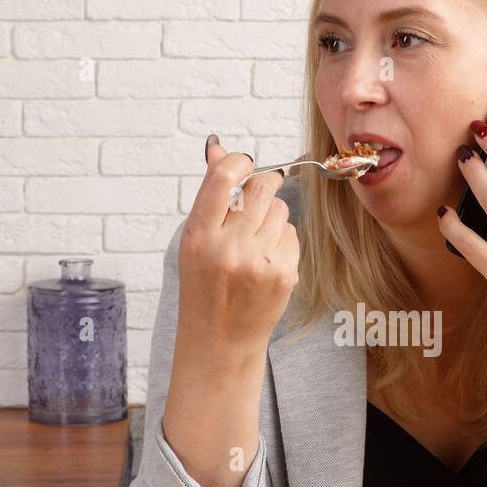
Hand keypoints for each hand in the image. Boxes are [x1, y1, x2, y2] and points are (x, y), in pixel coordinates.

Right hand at [176, 135, 299, 366]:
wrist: (220, 339)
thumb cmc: (204, 286)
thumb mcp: (195, 241)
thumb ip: (210, 195)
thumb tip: (217, 148)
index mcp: (199, 236)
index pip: (222, 178)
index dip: (238, 161)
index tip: (244, 162)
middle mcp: (229, 248)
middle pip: (261, 187)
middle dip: (265, 182)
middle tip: (262, 189)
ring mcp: (259, 262)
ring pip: (280, 209)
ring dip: (271, 215)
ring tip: (255, 239)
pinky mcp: (284, 273)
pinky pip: (292, 233)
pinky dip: (282, 239)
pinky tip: (266, 259)